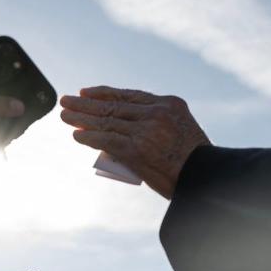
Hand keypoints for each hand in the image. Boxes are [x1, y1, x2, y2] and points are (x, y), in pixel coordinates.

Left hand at [60, 86, 209, 198]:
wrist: (206, 177)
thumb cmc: (194, 161)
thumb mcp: (181, 130)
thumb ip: (157, 125)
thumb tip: (125, 133)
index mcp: (168, 103)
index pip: (129, 95)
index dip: (104, 93)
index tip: (86, 92)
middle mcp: (156, 113)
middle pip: (113, 105)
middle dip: (86, 104)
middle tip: (66, 101)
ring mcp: (146, 130)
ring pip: (107, 121)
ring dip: (82, 119)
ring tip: (65, 116)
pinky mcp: (137, 149)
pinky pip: (107, 140)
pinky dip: (90, 137)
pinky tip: (77, 135)